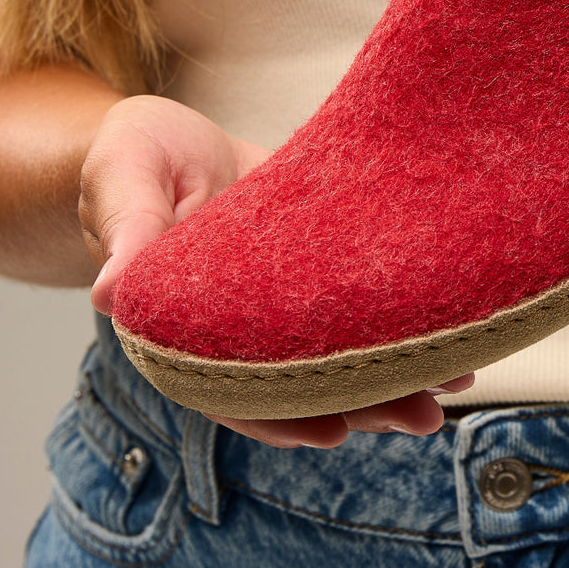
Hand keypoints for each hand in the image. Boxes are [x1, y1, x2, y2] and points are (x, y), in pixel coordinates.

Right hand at [81, 95, 473, 446]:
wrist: (176, 134)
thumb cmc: (136, 156)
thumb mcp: (122, 176)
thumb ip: (126, 227)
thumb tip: (109, 294)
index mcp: (184, 328)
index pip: (231, 391)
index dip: (279, 417)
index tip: (332, 433)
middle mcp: (241, 329)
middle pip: (301, 384)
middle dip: (364, 404)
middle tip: (426, 415)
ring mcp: (284, 303)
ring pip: (342, 353)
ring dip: (397, 371)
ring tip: (458, 379)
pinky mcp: (320, 268)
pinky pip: (361, 305)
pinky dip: (403, 320)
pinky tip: (454, 327)